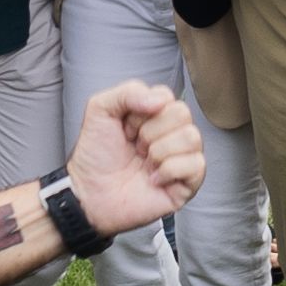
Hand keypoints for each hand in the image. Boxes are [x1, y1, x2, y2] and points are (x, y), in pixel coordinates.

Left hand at [66, 83, 208, 237]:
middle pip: (183, 114)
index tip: (126, 129)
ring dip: (160, 152)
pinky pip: (197, 165)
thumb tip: (161, 101)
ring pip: (192, 138)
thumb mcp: (101, 110)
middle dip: (151, 132)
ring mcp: (182, 159)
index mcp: (155, 116)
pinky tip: (154, 179)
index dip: (142, 112)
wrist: (88, 193)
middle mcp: (172, 135)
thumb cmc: (95, 156)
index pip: (167, 97)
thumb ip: (128, 92)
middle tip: (136, 148)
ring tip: (144, 164)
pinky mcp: (187, 184)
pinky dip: (170, 171)